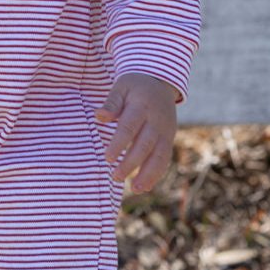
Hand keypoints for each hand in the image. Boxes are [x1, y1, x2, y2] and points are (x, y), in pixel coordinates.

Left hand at [95, 73, 179, 192]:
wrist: (160, 80)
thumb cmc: (134, 86)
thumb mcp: (121, 87)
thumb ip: (111, 103)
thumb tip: (99, 116)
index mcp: (142, 106)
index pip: (129, 127)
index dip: (119, 144)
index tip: (107, 158)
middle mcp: (156, 120)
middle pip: (144, 144)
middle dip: (131, 163)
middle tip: (115, 176)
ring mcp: (165, 130)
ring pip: (158, 155)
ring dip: (147, 174)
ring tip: (134, 189)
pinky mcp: (170, 138)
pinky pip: (165, 158)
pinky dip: (156, 173)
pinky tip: (144, 186)